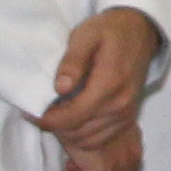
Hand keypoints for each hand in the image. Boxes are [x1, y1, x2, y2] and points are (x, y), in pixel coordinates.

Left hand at [37, 8, 161, 157]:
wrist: (139, 31)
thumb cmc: (109, 30)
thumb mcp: (85, 35)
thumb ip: (73, 61)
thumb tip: (60, 88)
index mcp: (110, 84)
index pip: (74, 116)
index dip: (48, 120)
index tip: (31, 113)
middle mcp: (120, 104)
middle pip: (79, 132)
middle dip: (55, 127)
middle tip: (38, 113)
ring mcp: (126, 114)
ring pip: (89, 140)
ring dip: (67, 133)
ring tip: (53, 116)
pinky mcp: (127, 118)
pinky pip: (100, 139)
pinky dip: (82, 136)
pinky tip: (71, 120)